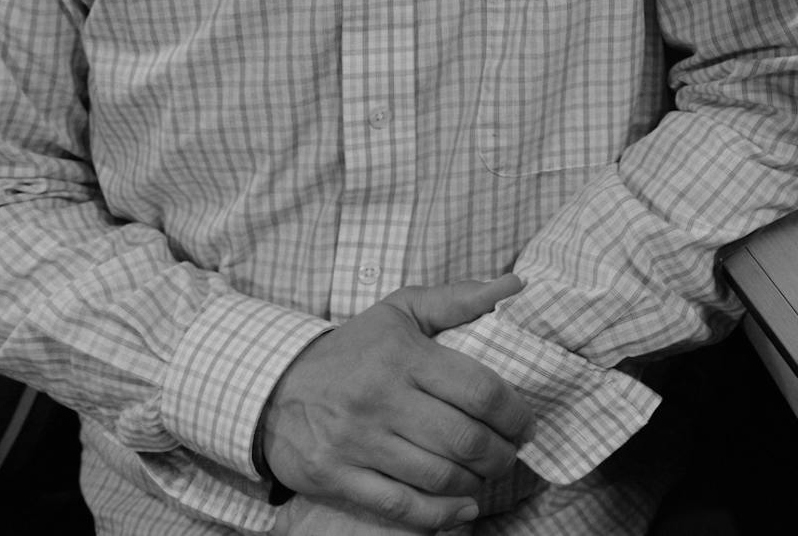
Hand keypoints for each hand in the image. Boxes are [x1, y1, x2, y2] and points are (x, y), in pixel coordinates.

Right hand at [261, 274, 532, 530]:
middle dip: (501, 453)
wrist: (273, 384)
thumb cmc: (352, 348)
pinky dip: (440, 514)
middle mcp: (381, 399)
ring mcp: (357, 442)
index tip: (524, 423)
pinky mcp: (335, 476)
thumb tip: (515, 285)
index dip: (514, 414)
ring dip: (475, 482)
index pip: (479, 391)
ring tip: (486, 473)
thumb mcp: (401, 310)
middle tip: (509, 453)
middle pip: (464, 439)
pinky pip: (400, 505)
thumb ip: (459, 299)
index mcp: (403, 356)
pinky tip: (462, 507)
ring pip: (438, 475)